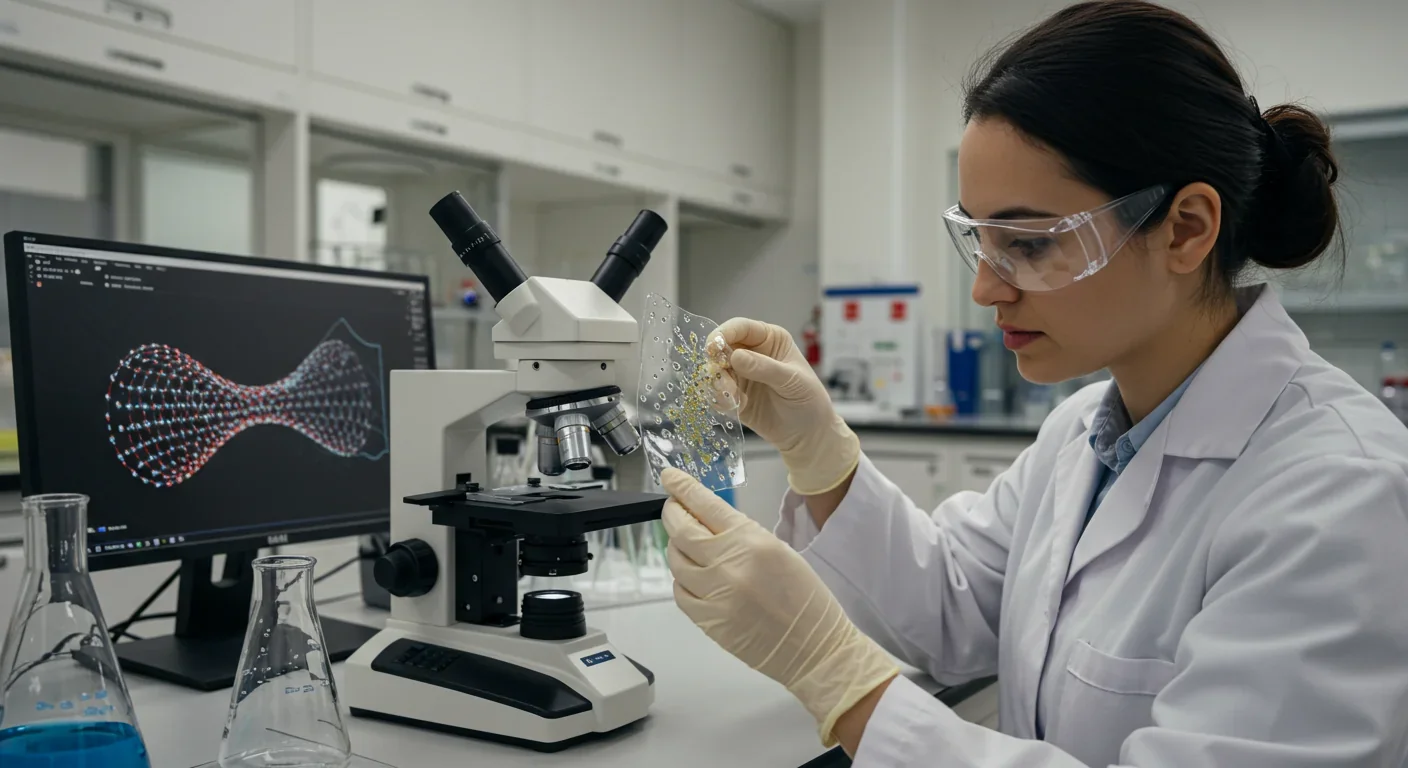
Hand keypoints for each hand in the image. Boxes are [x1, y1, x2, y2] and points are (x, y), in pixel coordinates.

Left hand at [661, 468, 897, 746]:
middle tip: (671, 507)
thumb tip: (707, 520)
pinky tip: (693, 578)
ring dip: (676, 548)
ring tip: (686, 545)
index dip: (682, 488)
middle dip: (672, 513)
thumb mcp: (778, 551)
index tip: (670, 477)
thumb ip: (741, 535)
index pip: (705, 504)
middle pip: (681, 530)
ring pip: (676, 561)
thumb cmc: (805, 599)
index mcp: (751, 540)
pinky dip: (682, 580)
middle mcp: (728, 564)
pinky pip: (680, 592)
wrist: (815, 648)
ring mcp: (715, 594)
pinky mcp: (707, 620)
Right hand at [711, 318, 859, 494]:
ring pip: (715, 370)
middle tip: (722, 379)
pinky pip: (716, 393)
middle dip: (716, 361)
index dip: (723, 333)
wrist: (808, 435)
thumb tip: (735, 356)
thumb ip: (764, 368)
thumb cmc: (809, 401)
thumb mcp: (792, 381)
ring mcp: (740, 375)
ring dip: (717, 382)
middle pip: (721, 347)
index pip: (740, 327)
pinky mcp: (733, 396)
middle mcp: (751, 353)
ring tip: (731, 395)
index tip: (713, 347)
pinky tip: (733, 406)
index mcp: (769, 339)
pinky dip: (719, 398)